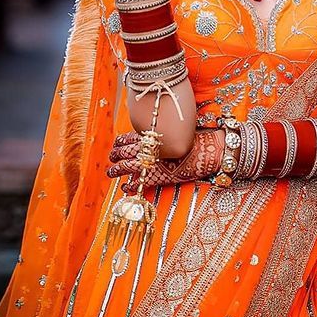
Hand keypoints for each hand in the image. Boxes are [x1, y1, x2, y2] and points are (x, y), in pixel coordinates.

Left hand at [107, 129, 223, 192]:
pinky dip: (129, 185)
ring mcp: (150, 162)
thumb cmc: (194, 139)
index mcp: (150, 136)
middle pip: (124, 151)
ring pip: (125, 166)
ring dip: (116, 170)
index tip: (117, 144)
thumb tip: (156, 133)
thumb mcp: (175, 129)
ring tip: (111, 173)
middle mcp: (147, 148)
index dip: (120, 142)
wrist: (205, 150)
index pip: (128, 138)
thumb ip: (162, 132)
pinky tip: (125, 187)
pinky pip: (137, 183)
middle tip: (112, 157)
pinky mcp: (156, 177)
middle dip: (116, 155)